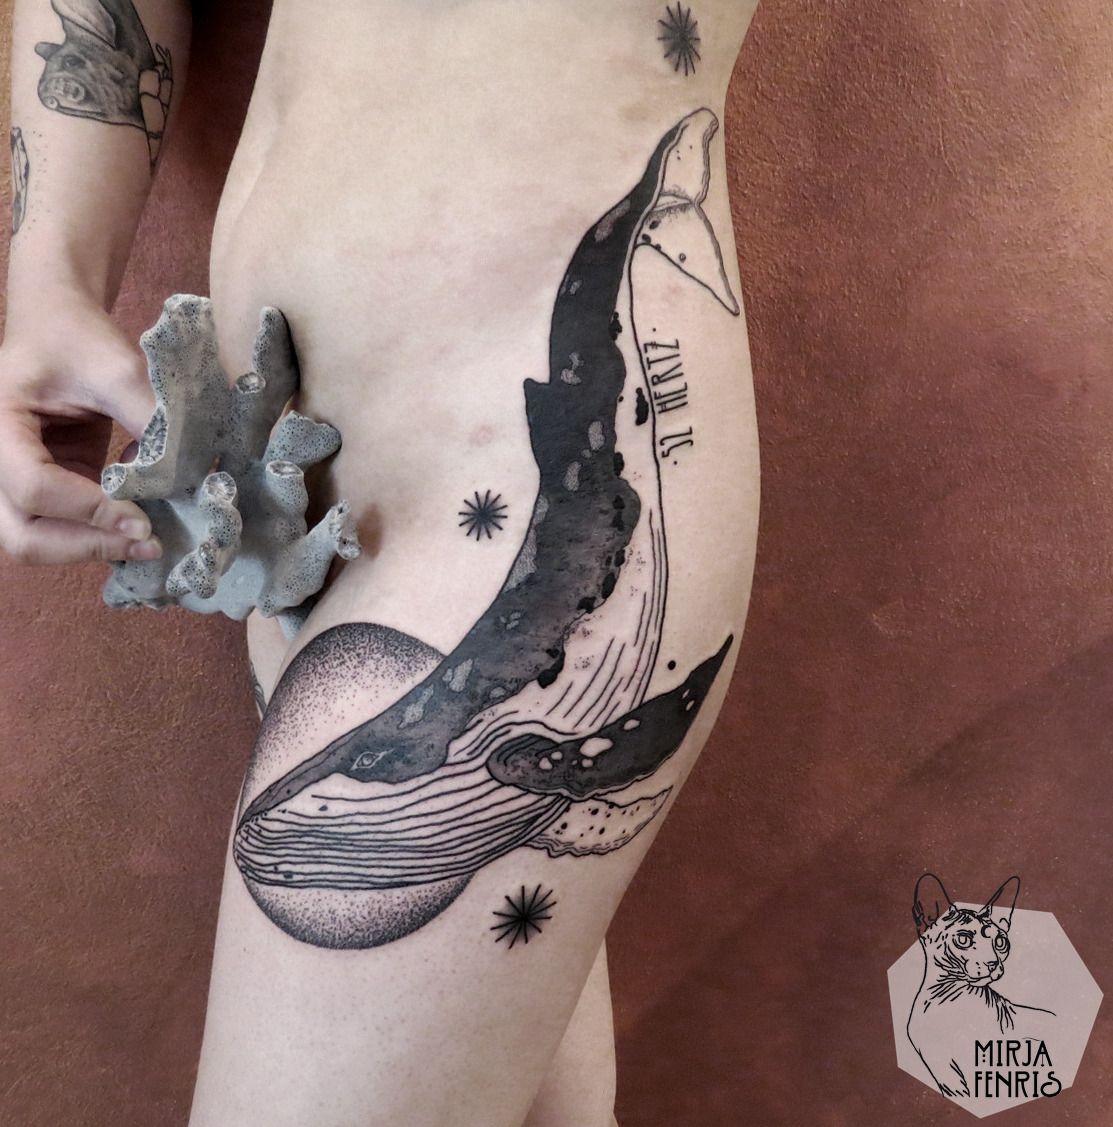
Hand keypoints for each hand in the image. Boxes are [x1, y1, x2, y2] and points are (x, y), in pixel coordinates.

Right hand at [0, 300, 160, 564]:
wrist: (59, 326)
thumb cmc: (78, 338)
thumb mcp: (116, 368)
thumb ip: (147, 418)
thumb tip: (192, 477)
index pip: (33, 486)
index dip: (91, 510)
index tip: (144, 519)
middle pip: (23, 536)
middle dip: (86, 546)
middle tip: (146, 543)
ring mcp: (14, 481)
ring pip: (37, 543)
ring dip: (93, 549)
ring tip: (147, 541)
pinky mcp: (45, 489)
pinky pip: (62, 530)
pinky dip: (99, 536)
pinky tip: (140, 525)